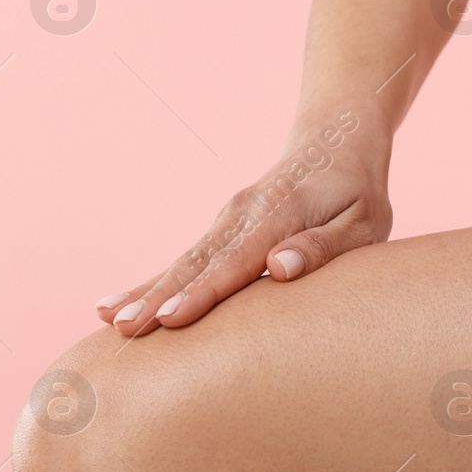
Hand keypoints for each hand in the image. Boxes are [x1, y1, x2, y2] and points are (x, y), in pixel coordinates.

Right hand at [94, 108, 392, 335]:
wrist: (335, 141)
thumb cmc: (357, 194)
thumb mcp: (362, 222)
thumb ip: (323, 246)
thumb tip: (279, 267)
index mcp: (282, 212)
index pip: (238, 260)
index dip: (204, 291)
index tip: (172, 317)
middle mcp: (244, 213)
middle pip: (199, 262)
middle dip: (160, 297)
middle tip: (127, 329)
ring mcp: (228, 219)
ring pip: (183, 261)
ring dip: (146, 291)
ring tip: (109, 319)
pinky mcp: (221, 229)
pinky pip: (184, 261)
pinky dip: (150, 284)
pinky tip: (112, 306)